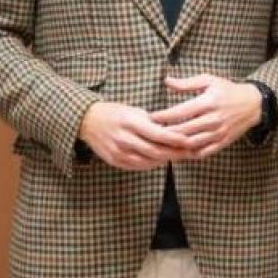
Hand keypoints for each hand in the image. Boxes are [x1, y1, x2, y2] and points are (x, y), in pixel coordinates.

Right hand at [76, 101, 193, 170]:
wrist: (87, 120)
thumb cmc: (116, 113)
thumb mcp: (134, 111)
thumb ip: (152, 122)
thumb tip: (175, 131)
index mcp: (130, 122)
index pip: (158, 134)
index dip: (175, 140)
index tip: (189, 141)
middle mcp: (124, 138)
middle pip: (155, 151)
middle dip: (175, 153)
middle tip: (189, 152)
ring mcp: (118, 151)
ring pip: (148, 162)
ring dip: (165, 160)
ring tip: (178, 157)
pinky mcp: (115, 160)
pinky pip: (138, 166)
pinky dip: (152, 164)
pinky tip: (161, 160)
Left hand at [150, 75, 263, 158]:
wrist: (253, 104)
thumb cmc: (227, 90)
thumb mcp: (209, 80)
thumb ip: (187, 83)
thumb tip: (166, 81)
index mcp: (208, 102)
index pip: (179, 112)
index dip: (162, 116)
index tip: (150, 117)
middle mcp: (213, 119)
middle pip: (182, 130)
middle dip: (165, 132)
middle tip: (151, 132)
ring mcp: (218, 132)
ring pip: (191, 143)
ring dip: (175, 145)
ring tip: (162, 143)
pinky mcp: (223, 142)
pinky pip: (203, 152)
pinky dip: (189, 153)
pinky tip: (179, 150)